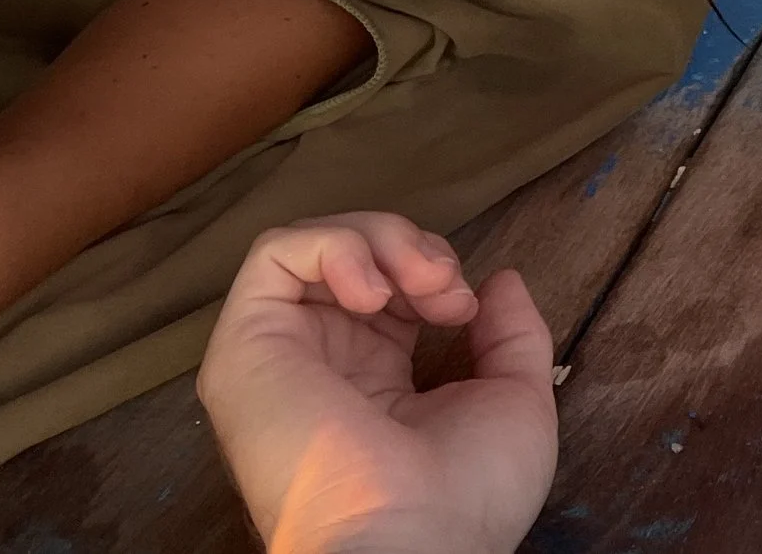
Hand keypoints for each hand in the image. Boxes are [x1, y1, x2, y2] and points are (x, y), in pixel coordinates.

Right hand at [198, 214, 556, 553]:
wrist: (412, 541)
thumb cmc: (466, 494)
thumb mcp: (514, 399)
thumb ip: (512, 335)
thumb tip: (501, 280)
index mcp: (374, 381)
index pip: (389, 290)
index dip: (432, 271)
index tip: (467, 307)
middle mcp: (321, 364)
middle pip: (352, 257)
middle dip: (411, 246)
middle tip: (445, 287)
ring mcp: (281, 354)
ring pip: (313, 244)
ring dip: (379, 239)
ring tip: (418, 283)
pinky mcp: (247, 347)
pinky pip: (274, 253)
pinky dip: (334, 244)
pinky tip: (375, 291)